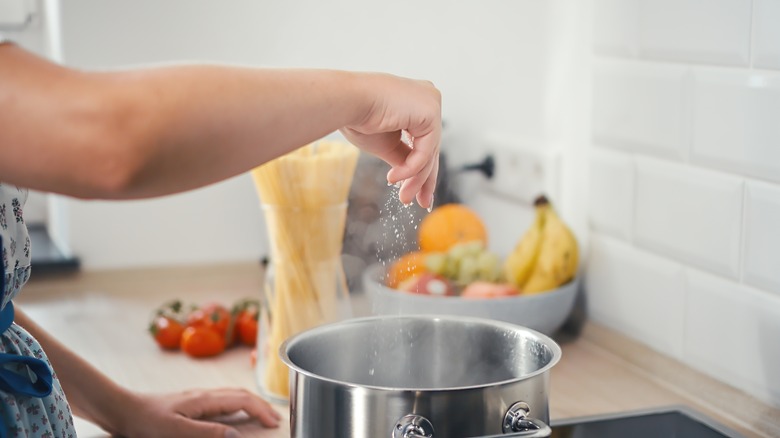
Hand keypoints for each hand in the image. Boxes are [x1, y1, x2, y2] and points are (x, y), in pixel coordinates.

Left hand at [118, 388, 281, 437]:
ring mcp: (197, 398)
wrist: (122, 410)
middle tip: (274, 420)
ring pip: (232, 396)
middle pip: (241, 395)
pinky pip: (221, 401)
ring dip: (250, 404)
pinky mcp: (189, 403)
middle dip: (261, 406)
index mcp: (204, 399)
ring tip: (261, 415)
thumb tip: (236, 436)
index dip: (261, 410)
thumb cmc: (145, 421)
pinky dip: (236, 406)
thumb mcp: (176, 431)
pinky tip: (233, 414)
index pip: (242, 400)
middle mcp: (204, 395)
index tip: (274, 423)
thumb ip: (207, 433)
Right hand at [341, 73, 441, 207]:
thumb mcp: (385, 144)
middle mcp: (428, 98)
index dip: (421, 168)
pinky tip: (393, 178)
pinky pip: (425, 151)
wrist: (346, 101)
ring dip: (415, 179)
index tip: (416, 192)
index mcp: (416, 101)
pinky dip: (411, 169)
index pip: (425, 141)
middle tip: (421, 203)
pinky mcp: (431, 112)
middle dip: (424, 179)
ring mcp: (431, 103)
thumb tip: (413, 177)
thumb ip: (403, 157)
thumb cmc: (357, 117)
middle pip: (430, 148)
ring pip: (429, 153)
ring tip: (403, 197)